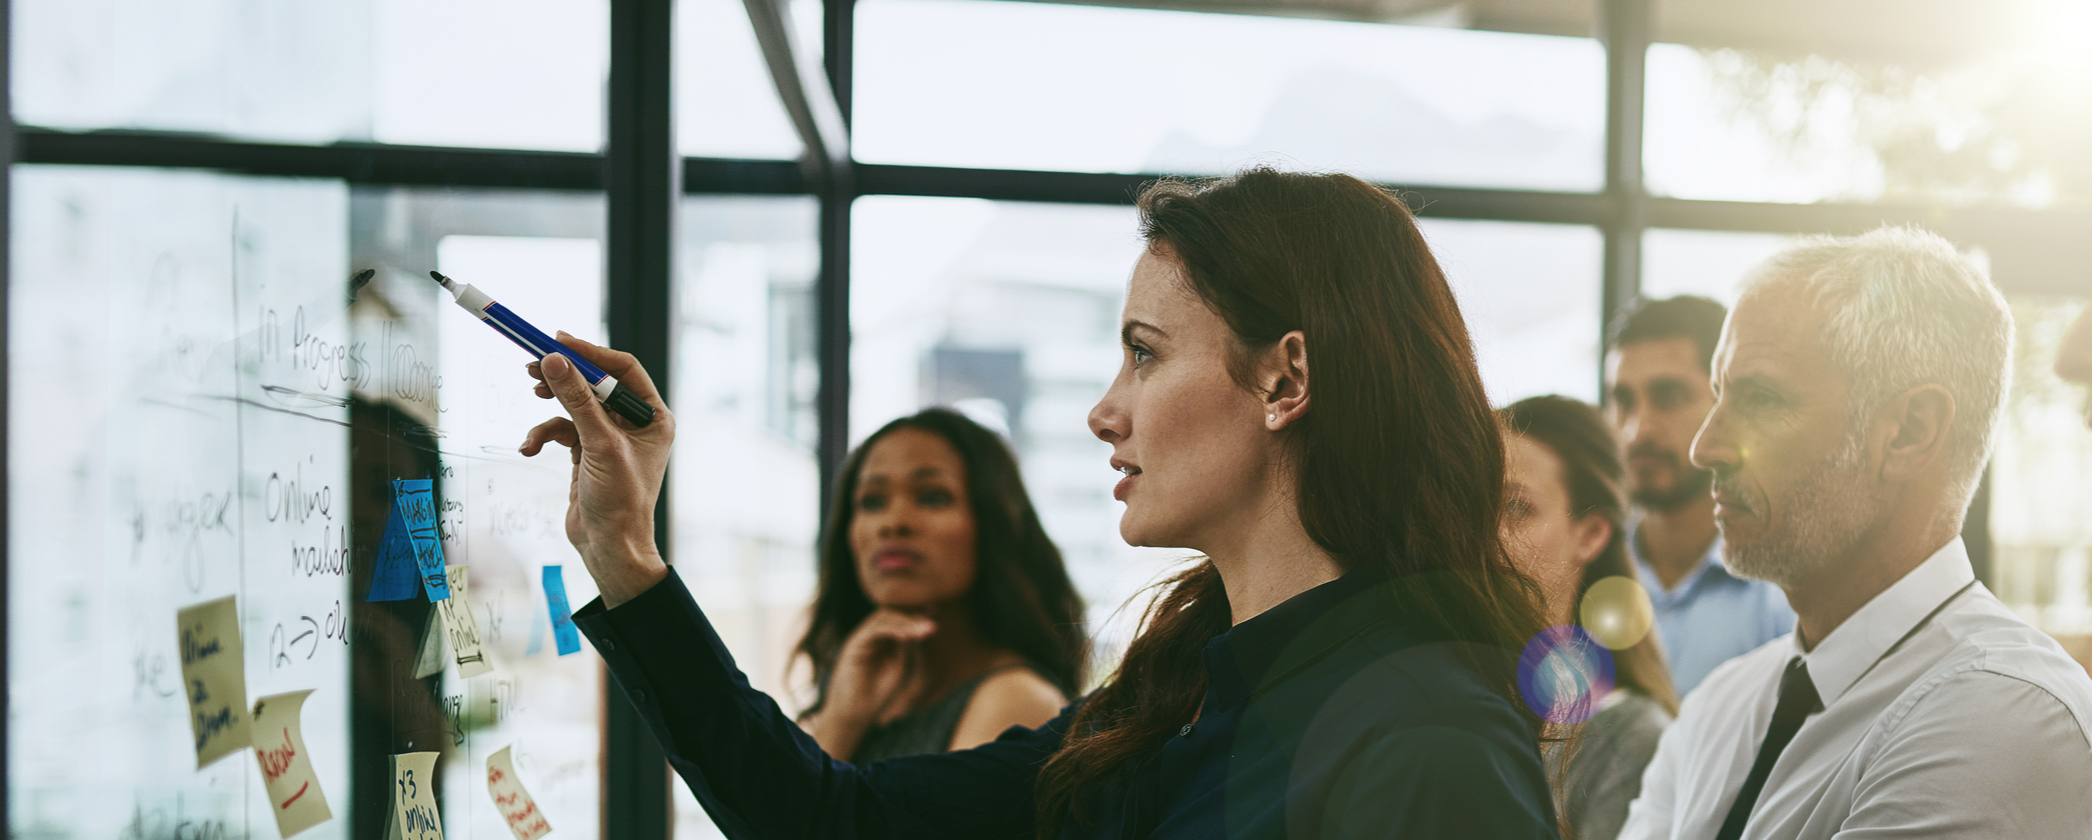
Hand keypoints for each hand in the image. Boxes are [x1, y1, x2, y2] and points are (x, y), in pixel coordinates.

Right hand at [518, 332, 674, 606]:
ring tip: (532, 398)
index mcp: (652, 417)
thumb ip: (577, 400)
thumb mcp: (598, 445)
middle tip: (532, 365)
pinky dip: (543, 435)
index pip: (623, 369)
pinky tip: (530, 448)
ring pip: (574, 406)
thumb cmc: (620, 500)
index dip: (591, 353)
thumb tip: (554, 361)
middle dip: (564, 376)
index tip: (558, 341)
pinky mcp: (586, 453)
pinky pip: (561, 430)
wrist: (608, 547)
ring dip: (550, 408)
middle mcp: (634, 424)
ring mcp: (609, 438)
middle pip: (595, 383)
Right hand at [809, 609, 935, 759]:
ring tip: (926, 628)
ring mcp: (861, 638)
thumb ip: (907, 647)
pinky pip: (873, 630)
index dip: (917, 613)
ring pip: (883, 618)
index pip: (899, 617)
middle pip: (892, 613)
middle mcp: (870, 635)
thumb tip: (922, 626)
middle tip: (933, 617)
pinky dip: (891, 629)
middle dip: (913, 613)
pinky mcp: (853, 645)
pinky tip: (907, 635)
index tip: (936, 612)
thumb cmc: (877, 693)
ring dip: (906, 621)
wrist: (855, 713)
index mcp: (882, 639)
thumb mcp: (899, 665)